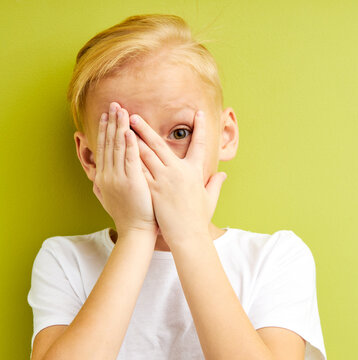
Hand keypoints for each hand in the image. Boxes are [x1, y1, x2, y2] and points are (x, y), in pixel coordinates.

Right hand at [92, 102, 158, 237]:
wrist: (135, 231)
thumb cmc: (129, 216)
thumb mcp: (110, 198)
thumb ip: (104, 185)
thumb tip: (96, 179)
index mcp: (104, 177)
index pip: (104, 149)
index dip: (105, 130)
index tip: (106, 115)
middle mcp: (108, 175)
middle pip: (108, 144)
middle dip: (110, 122)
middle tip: (113, 104)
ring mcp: (118, 178)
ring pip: (118, 147)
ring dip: (119, 127)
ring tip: (121, 110)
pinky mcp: (131, 181)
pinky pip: (130, 158)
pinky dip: (129, 143)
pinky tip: (129, 130)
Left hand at [128, 110, 226, 245]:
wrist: (188, 235)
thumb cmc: (198, 218)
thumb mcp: (210, 199)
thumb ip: (215, 184)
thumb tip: (223, 175)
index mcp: (194, 171)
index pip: (200, 145)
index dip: (201, 128)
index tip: (198, 113)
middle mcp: (179, 172)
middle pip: (160, 144)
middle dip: (146, 128)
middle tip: (135, 116)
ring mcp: (164, 180)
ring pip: (146, 154)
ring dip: (134, 139)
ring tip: (123, 128)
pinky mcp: (153, 189)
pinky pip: (138, 171)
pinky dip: (129, 159)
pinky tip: (119, 150)